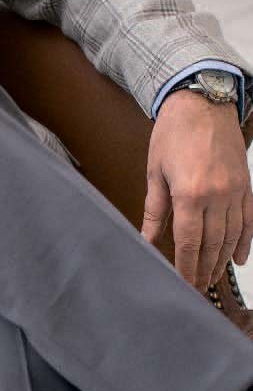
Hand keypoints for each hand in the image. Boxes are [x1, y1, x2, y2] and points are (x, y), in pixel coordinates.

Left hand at [142, 89, 252, 290]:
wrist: (202, 103)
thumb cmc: (174, 133)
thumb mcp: (155, 172)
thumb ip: (155, 210)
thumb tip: (147, 239)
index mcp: (190, 193)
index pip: (189, 243)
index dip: (186, 267)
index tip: (183, 285)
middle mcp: (217, 196)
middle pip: (212, 244)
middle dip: (204, 269)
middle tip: (196, 287)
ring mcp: (235, 192)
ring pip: (232, 237)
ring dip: (222, 260)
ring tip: (212, 276)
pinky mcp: (246, 186)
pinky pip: (248, 221)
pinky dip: (244, 242)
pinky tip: (238, 258)